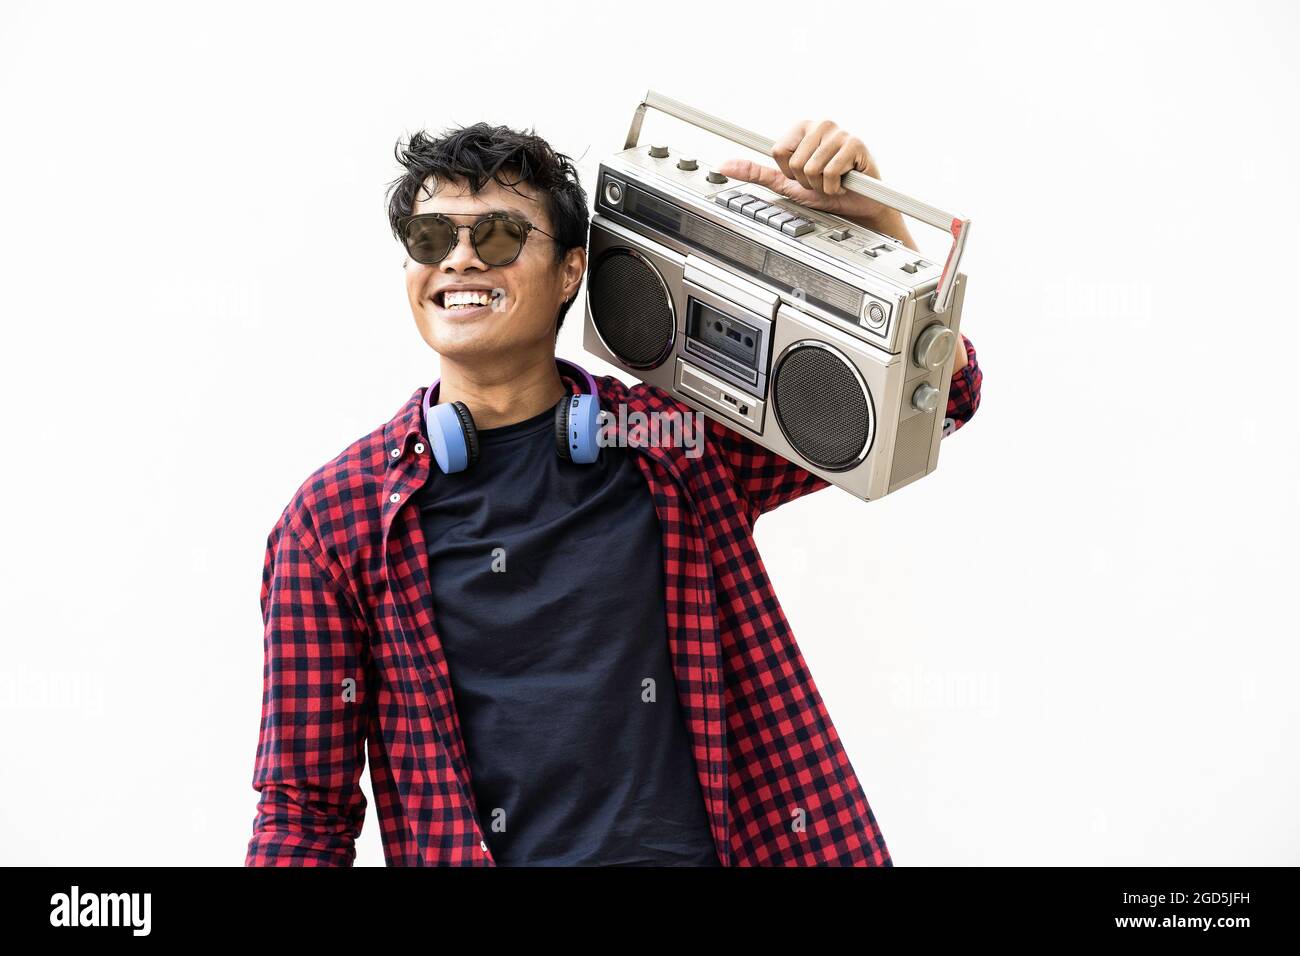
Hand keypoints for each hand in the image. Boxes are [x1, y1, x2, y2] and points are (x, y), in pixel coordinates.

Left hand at [716, 119, 895, 226]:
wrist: (854, 204)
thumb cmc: (824, 191)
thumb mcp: (784, 183)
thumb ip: (756, 173)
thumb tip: (725, 166)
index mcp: (801, 129)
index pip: (778, 151)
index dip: (788, 172)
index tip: (801, 174)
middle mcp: (820, 125)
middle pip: (794, 162)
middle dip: (805, 181)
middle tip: (820, 180)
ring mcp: (838, 132)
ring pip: (811, 168)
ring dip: (820, 185)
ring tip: (832, 181)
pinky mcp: (855, 144)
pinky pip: (830, 172)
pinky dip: (834, 186)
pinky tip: (843, 182)